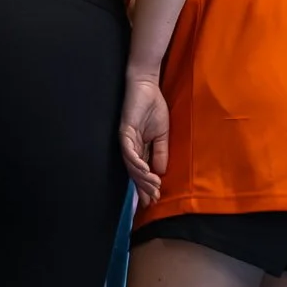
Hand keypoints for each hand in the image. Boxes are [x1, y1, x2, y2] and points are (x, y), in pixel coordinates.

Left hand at [120, 71, 169, 205]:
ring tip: (153, 186)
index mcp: (139, 149)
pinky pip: (128, 151)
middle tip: (153, 199)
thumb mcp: (162, 134)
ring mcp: (126, 140)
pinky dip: (136, 162)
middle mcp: (129, 147)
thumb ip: (160, 152)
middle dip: (144, 187)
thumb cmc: (154, 107)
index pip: (141, 172)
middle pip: (134, 172)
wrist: (147, 86)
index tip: (155, 200)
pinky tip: (145, 171)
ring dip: (142, 177)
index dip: (147, 186)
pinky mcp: (124, 131)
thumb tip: (161, 172)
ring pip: (131, 165)